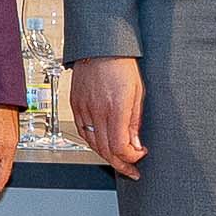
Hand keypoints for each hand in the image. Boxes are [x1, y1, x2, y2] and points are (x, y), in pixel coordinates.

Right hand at [65, 55, 144, 177]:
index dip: (131, 158)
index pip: (120, 147)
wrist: (100, 46)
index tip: (140, 156)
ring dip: (107, 155)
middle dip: (120, 164)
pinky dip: (93, 142)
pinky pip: (82, 132)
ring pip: (93, 144)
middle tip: (131, 169)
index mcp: (116, 107)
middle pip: (105, 150)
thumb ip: (135, 121)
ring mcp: (84, 108)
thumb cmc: (122, 64)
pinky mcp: (75, 105)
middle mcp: (97, 111)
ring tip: (119, 158)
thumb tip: (135, 144)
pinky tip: (103, 144)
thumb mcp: (138, 93)